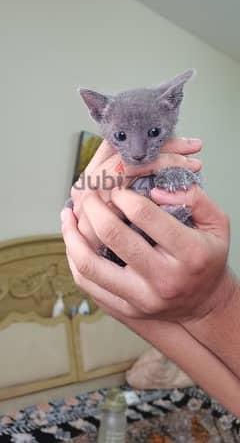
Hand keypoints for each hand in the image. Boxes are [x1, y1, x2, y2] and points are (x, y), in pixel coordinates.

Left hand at [61, 135, 229, 321]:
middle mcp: (165, 279)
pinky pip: (88, 283)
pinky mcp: (126, 308)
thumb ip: (196, 198)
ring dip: (72, 235)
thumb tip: (156, 191)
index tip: (117, 187)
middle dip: (94, 207)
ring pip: (90, 265)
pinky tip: (72, 240)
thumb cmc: (208, 257)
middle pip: (113, 237)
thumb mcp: (217, 223)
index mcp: (190, 254)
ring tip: (68, 214)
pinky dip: (74, 258)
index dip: (124, 194)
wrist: (204, 303)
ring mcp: (142, 298)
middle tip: (89, 192)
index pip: (146, 216)